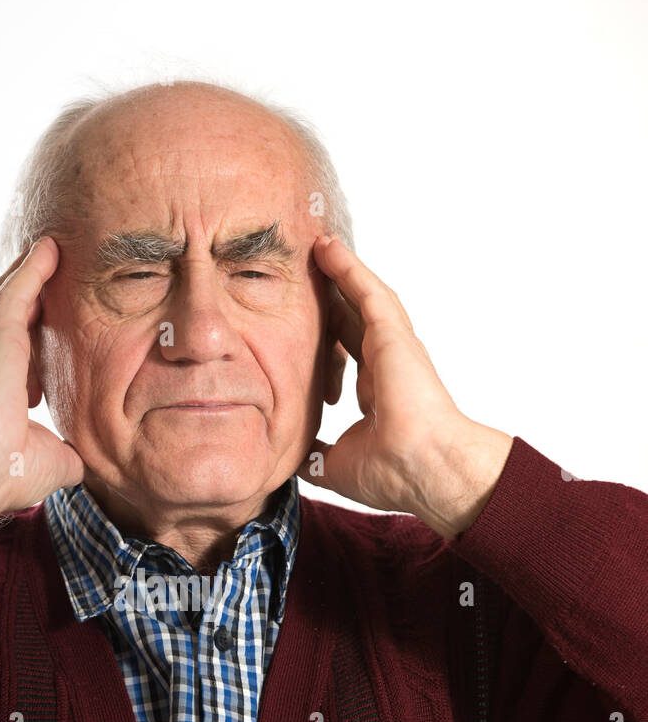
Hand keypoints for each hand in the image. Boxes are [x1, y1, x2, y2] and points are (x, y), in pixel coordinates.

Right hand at [0, 236, 83, 525]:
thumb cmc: (3, 475)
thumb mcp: (54, 463)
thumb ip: (72, 452)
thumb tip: (90, 457)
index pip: (16, 361)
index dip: (31, 345)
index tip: (50, 335)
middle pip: (7, 323)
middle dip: (26, 299)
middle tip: (48, 275)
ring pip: (8, 301)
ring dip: (28, 276)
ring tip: (49, 253)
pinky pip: (16, 291)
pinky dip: (32, 269)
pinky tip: (49, 250)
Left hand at [299, 235, 512, 536]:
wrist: (423, 469)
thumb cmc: (392, 473)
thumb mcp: (336, 464)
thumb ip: (317, 453)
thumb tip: (297, 458)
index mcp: (378, 392)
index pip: (349, 352)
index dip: (327, 335)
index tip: (303, 322)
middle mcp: (388, 365)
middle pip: (354, 319)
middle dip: (332, 295)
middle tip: (307, 271)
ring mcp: (394, 347)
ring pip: (362, 298)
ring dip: (341, 272)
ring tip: (317, 247)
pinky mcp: (393, 335)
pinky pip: (367, 291)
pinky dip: (348, 269)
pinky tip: (328, 249)